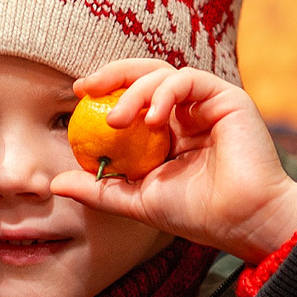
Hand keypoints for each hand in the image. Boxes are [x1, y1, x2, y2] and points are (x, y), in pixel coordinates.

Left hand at [49, 59, 296, 261]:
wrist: (241, 222)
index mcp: (168, 129)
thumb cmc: (196, 214)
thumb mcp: (136, 199)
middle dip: (113, 75)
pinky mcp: (226, 98)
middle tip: (86, 87)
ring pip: (163, 74)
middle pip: (145, 74)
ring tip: (118, 120)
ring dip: (135, 91)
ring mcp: (207, 103)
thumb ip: (99, 188)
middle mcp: (187, 111)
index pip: (133, 95)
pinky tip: (153, 118)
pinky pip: (188, 79)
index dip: (106, 89)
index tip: (77, 94)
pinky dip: (165, 93)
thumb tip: (55, 183)